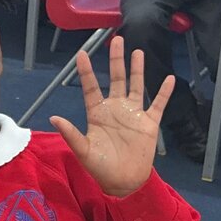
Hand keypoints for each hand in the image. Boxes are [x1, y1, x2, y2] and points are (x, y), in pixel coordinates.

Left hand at [50, 36, 174, 196]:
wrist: (122, 181)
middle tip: (116, 39)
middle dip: (116, 60)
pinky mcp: (149, 123)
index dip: (86, 71)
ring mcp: (133, 114)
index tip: (81, 53)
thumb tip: (53, 118)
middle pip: (115, 79)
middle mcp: (115, 109)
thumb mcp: (83, 150)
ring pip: (135, 85)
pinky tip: (168, 78)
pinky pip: (158, 104)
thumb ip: (71, 133)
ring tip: (137, 51)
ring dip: (137, 69)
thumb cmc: (100, 167)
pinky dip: (163, 92)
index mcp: (97, 114)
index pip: (90, 88)